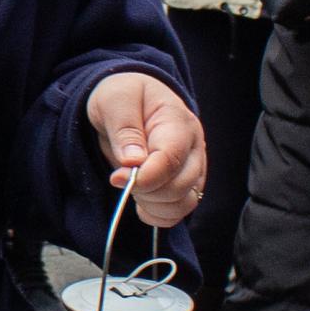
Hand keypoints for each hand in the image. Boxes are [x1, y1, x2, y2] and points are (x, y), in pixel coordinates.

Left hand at [83, 70, 206, 229]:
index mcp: (178, 121)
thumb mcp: (115, 100)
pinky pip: (181, 211)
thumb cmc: (123, 95)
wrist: (130, 99)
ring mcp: (194, 166)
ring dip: (153, 205)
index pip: (171, 160)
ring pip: (185, 203)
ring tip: (131, 188)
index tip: (117, 177)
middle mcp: (194, 146)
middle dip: (145, 190)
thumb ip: (124, 128)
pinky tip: (141, 203)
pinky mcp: (187, 183)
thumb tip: (133, 161)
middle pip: (180, 186)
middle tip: (119, 177)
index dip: (145, 176)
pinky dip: (159, 215)